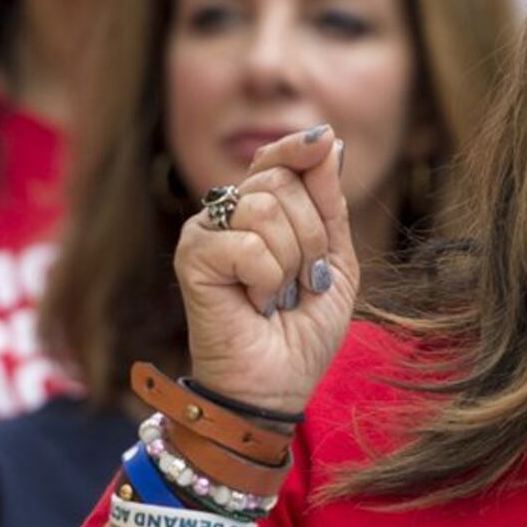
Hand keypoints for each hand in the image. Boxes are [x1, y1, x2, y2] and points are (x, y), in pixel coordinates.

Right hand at [172, 126, 355, 421]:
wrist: (277, 385)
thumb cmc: (303, 330)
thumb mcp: (334, 261)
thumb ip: (329, 203)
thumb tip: (328, 141)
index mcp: (259, 212)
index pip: (277, 159)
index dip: (300, 148)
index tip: (324, 141)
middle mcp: (227, 215)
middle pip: (281, 182)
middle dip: (312, 237)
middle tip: (301, 281)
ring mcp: (205, 233)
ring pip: (267, 209)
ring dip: (291, 263)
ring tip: (277, 296)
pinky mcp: (192, 257)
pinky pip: (248, 244)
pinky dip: (267, 280)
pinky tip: (255, 304)